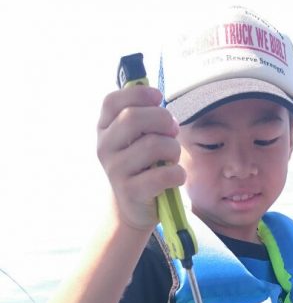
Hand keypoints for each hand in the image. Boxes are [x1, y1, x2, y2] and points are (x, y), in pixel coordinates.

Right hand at [97, 86, 184, 230]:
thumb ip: (143, 119)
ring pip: (153, 145)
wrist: (132, 209)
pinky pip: (164, 174)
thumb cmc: (141, 168)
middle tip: (173, 131)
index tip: (158, 97)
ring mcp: (115, 170)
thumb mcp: (135, 140)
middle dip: (163, 119)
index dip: (138, 93)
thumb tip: (157, 98)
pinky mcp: (131, 191)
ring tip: (172, 158)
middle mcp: (105, 147)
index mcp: (104, 129)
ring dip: (173, 149)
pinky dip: (178, 174)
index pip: (112, 101)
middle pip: (134, 118)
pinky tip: (176, 177)